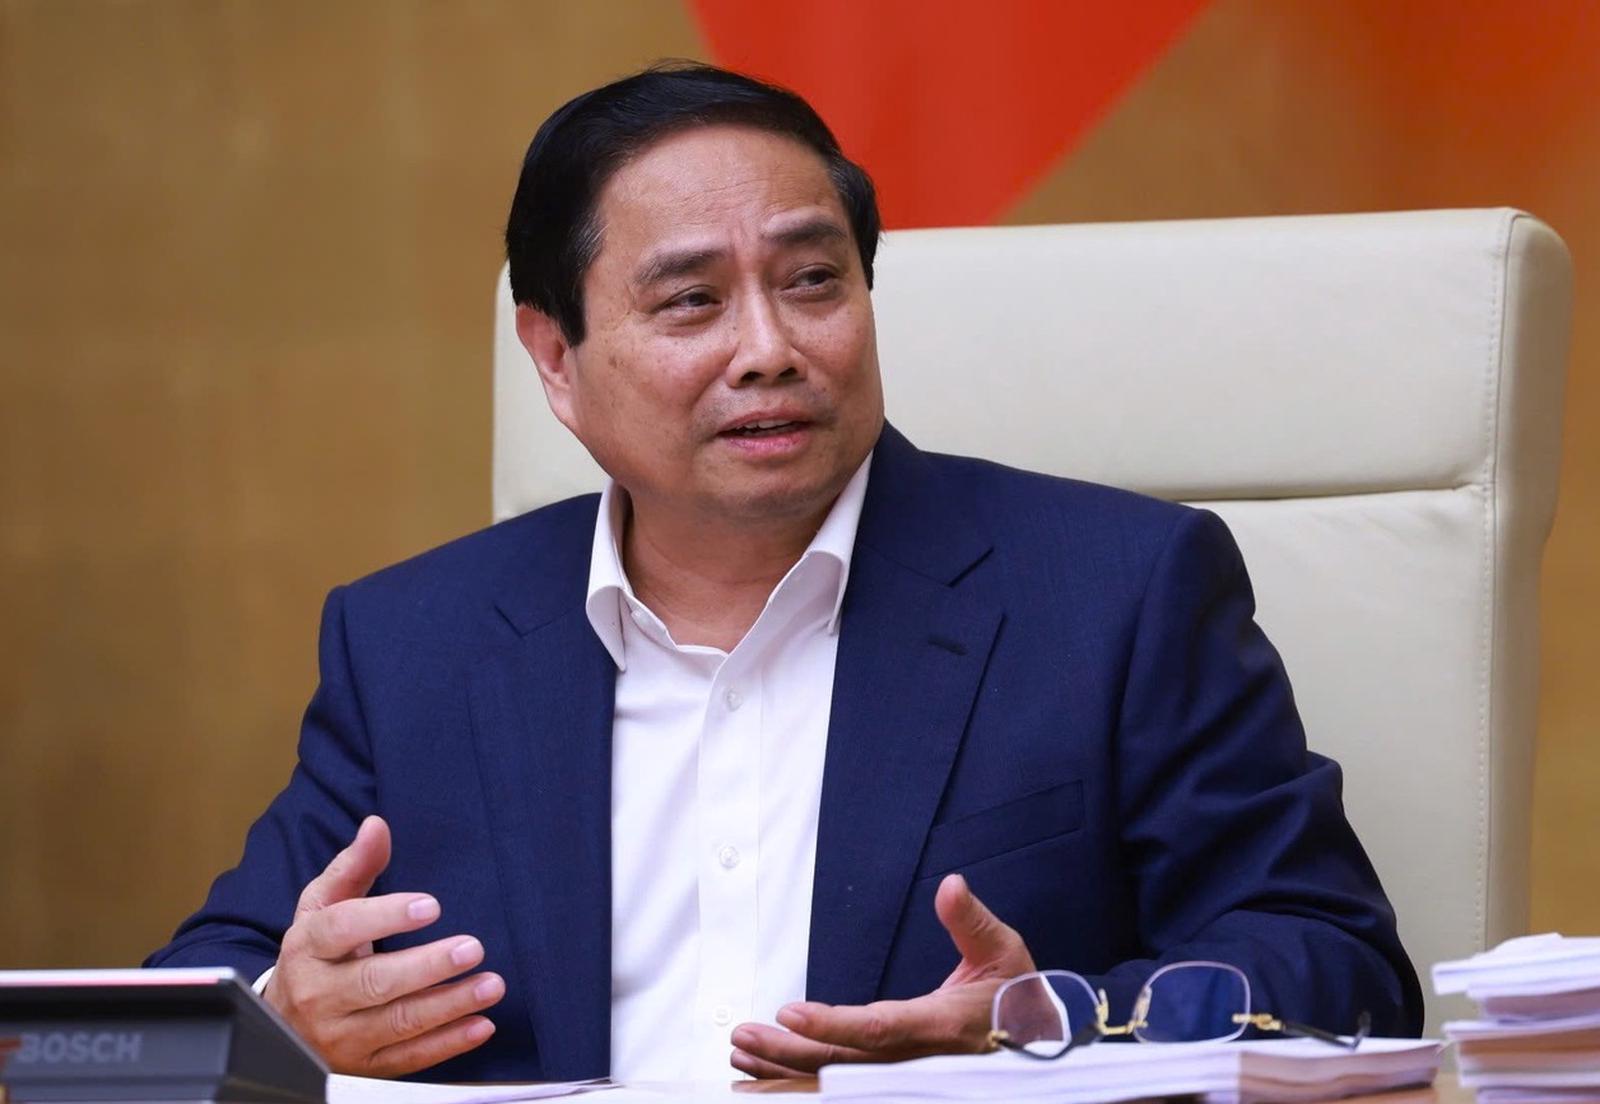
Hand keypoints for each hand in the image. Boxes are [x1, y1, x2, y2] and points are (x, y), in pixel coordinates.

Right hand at [262, 816, 505, 1076]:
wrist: (283, 1022)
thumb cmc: (316, 952)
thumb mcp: (323, 905)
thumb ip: (354, 865)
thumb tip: (377, 825)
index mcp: (308, 947)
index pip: (341, 929)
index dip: (385, 916)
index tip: (431, 905)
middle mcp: (319, 995)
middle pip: (374, 982)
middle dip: (428, 966)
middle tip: (473, 948)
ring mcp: (340, 1036)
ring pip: (398, 1023)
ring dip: (449, 1005)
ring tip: (491, 984)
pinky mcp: (362, 1066)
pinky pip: (409, 1059)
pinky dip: (448, 1044)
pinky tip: (481, 1024)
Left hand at [729, 873, 1036, 1077]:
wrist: (1043, 1043)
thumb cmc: (1020, 997)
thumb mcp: (1003, 950)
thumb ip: (970, 920)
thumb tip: (950, 885)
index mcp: (940, 1026)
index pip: (878, 1028)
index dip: (832, 1025)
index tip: (790, 1013)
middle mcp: (919, 1061)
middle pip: (844, 1064)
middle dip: (787, 1053)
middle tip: (742, 1037)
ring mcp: (908, 1079)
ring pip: (839, 1086)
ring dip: (786, 1075)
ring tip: (742, 1061)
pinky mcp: (902, 1085)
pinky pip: (847, 1092)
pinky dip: (806, 1090)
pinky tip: (772, 1085)